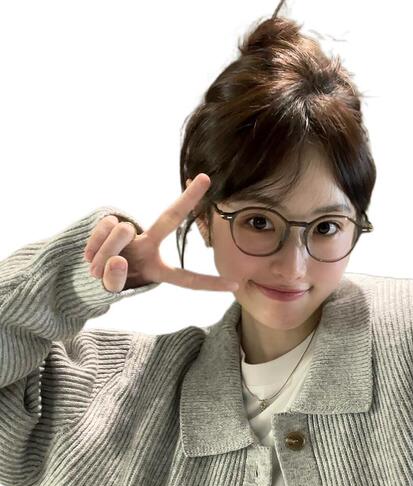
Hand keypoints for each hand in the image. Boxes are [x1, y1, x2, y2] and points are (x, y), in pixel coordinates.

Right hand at [83, 174, 238, 293]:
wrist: (83, 268)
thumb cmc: (107, 279)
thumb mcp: (112, 288)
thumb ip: (114, 279)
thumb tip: (116, 258)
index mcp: (157, 269)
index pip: (186, 278)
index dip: (209, 283)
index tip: (236, 283)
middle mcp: (148, 246)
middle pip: (169, 220)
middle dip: (188, 200)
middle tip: (206, 178)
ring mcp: (131, 234)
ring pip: (120, 231)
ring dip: (104, 252)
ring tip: (98, 264)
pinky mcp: (111, 221)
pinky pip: (104, 226)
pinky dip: (93, 243)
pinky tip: (91, 251)